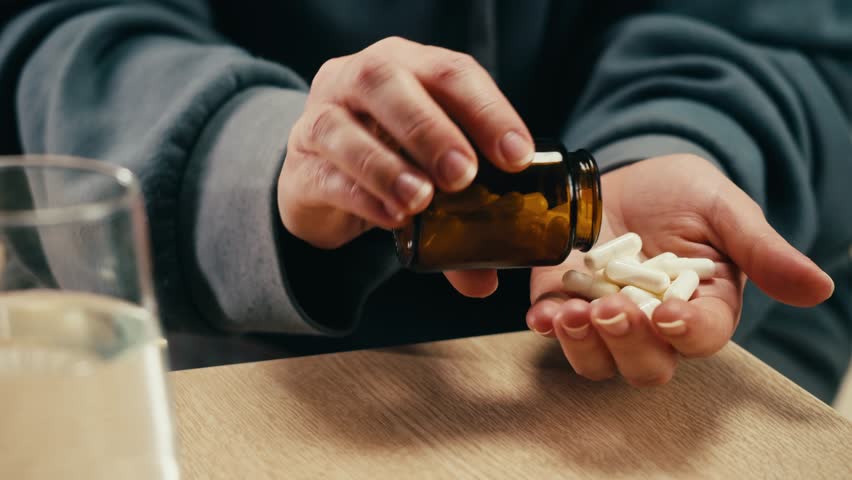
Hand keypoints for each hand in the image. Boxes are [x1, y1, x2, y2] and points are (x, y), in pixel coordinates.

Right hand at [278, 37, 533, 295]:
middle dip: (429, 129)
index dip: (487, 110)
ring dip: (387, 166)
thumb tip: (485, 282)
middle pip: (386, 82)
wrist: (319, 176)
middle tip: (463, 175)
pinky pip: (326, 176)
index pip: (450, 72)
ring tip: (421, 201)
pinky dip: (361, 197)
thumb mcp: (430, 172)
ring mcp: (320, 117)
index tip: (516, 156)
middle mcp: (359, 79)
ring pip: (343, 127)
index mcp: (408, 67)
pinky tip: (391, 219)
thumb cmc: (389, 158)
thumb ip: (460, 219)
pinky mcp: (300, 166)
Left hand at [526, 154, 833, 385]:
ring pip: (598, 360)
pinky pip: (554, 330)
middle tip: (614, 311)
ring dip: (584, 344)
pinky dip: (548, 325)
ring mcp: (605, 319)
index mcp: (701, 307)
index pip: (701, 336)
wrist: (623, 176)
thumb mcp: (724, 209)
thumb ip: (762, 250)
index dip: (686, 332)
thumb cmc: (681, 194)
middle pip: (647, 365)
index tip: (667, 313)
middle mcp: (653, 326)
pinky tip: (543, 312)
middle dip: (630, 343)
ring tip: (571, 314)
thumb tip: (820, 288)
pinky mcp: (562, 303)